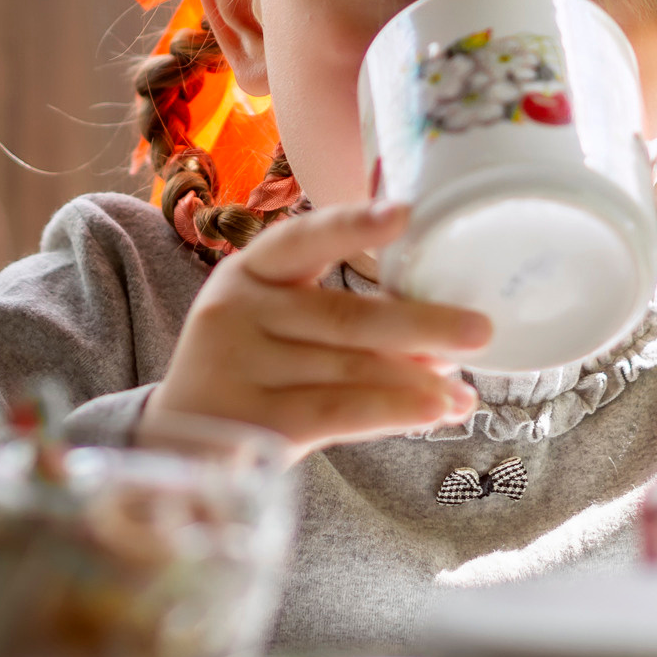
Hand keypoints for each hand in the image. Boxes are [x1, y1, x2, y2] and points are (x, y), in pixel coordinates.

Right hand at [145, 200, 487, 462]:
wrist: (176, 445)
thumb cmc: (248, 372)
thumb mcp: (270, 324)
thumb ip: (337, 319)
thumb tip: (442, 340)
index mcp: (247, 274)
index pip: (300, 240)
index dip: (352, 225)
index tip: (405, 212)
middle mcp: (237, 312)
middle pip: (344, 316)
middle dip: (421, 323)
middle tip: (480, 329)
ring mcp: (240, 368)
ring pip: (350, 368)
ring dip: (419, 381)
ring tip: (466, 392)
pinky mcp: (253, 422)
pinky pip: (338, 411)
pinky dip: (394, 411)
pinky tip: (434, 412)